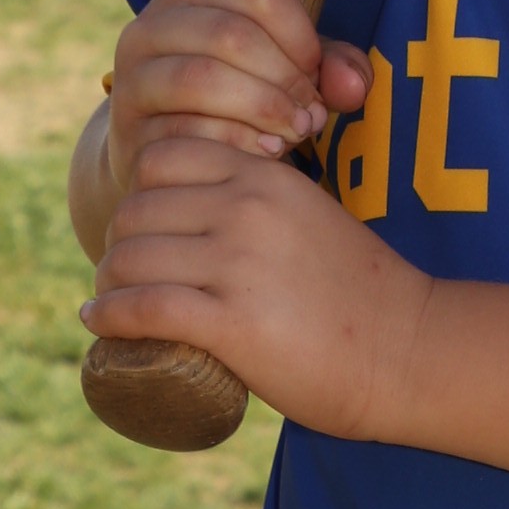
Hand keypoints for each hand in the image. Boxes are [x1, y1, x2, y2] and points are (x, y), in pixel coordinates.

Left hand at [81, 138, 430, 438]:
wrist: (410, 351)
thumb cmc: (362, 294)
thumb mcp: (310, 218)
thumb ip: (263, 206)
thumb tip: (209, 218)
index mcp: (265, 178)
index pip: (162, 157)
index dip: (141, 191)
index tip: (143, 227)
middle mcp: (246, 209)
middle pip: (136, 207)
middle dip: (118, 241)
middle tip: (122, 274)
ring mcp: (237, 264)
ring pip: (129, 255)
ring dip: (108, 280)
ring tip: (109, 300)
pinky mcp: (232, 321)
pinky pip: (142, 306)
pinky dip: (109, 314)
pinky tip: (98, 321)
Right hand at [104, 0, 371, 187]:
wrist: (165, 155)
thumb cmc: (237, 102)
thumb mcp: (284, 72)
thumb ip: (329, 68)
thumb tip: (353, 86)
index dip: (301, 35)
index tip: (316, 72)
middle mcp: (151, 26)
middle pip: (231, 34)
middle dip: (284, 79)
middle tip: (312, 116)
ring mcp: (133, 77)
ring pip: (202, 79)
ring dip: (262, 110)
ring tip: (293, 135)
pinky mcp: (128, 128)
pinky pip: (185, 130)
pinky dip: (236, 143)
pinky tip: (266, 155)